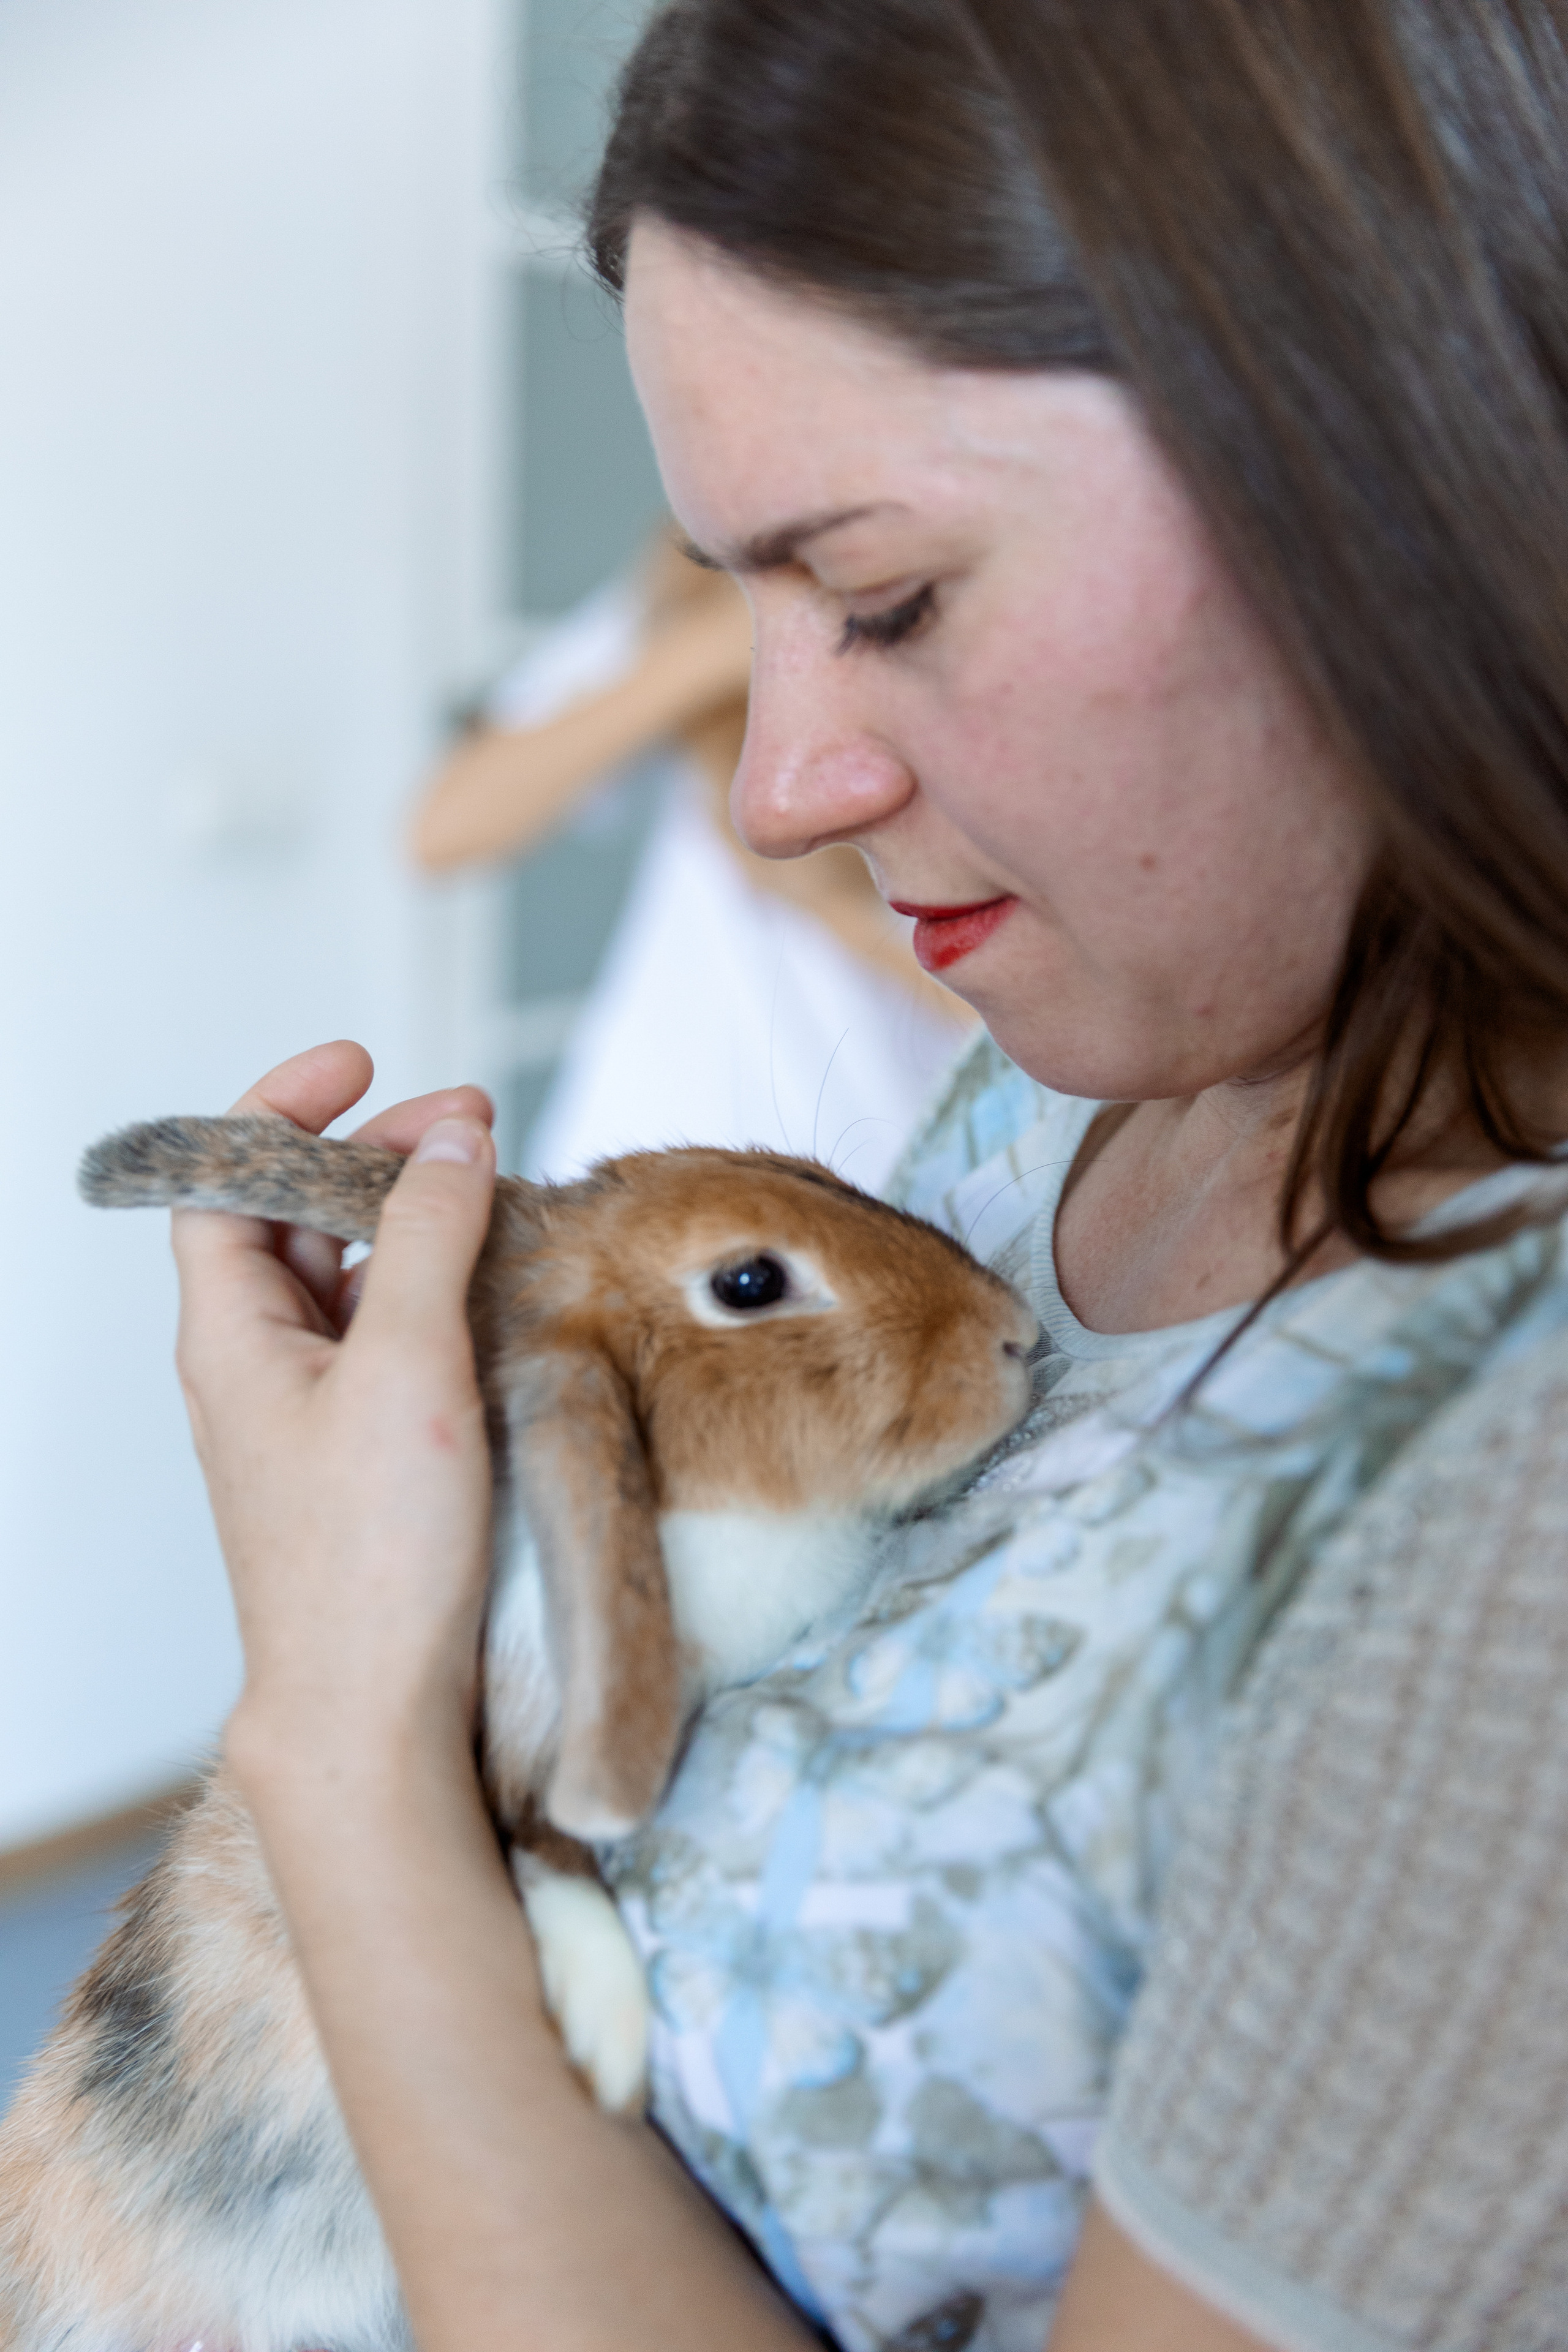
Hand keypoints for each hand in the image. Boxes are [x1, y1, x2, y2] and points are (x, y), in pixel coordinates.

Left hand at [169, 1040, 497, 1783]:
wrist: (372, 1708)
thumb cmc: (372, 1555)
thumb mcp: (407, 1365)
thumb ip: (424, 1237)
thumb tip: (451, 1140)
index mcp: (231, 1333)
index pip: (223, 1180)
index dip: (282, 1107)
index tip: (364, 1064)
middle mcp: (254, 1364)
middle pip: (290, 1216)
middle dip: (372, 1153)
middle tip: (469, 1126)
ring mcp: (304, 1411)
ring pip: (341, 1276)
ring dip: (407, 1221)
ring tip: (492, 1194)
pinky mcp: (355, 1452)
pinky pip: (380, 1337)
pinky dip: (429, 1290)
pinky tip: (491, 1288)